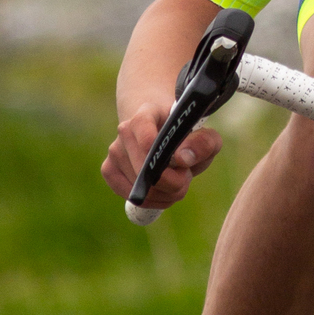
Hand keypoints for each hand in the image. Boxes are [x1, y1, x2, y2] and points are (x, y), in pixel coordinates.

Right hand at [101, 103, 221, 210]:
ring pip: (141, 188)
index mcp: (147, 112)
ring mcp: (114, 150)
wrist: (161, 135)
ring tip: (175, 180)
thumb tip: (181, 158)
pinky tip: (162, 192)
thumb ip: (203, 144)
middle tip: (185, 176)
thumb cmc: (184, 137)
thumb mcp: (206, 136)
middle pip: (146, 168)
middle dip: (174, 182)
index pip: (143, 129)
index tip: (178, 163)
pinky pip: (131, 197)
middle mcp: (125, 130)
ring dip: (165, 193)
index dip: (154, 148)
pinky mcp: (108, 170)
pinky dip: (152, 202)